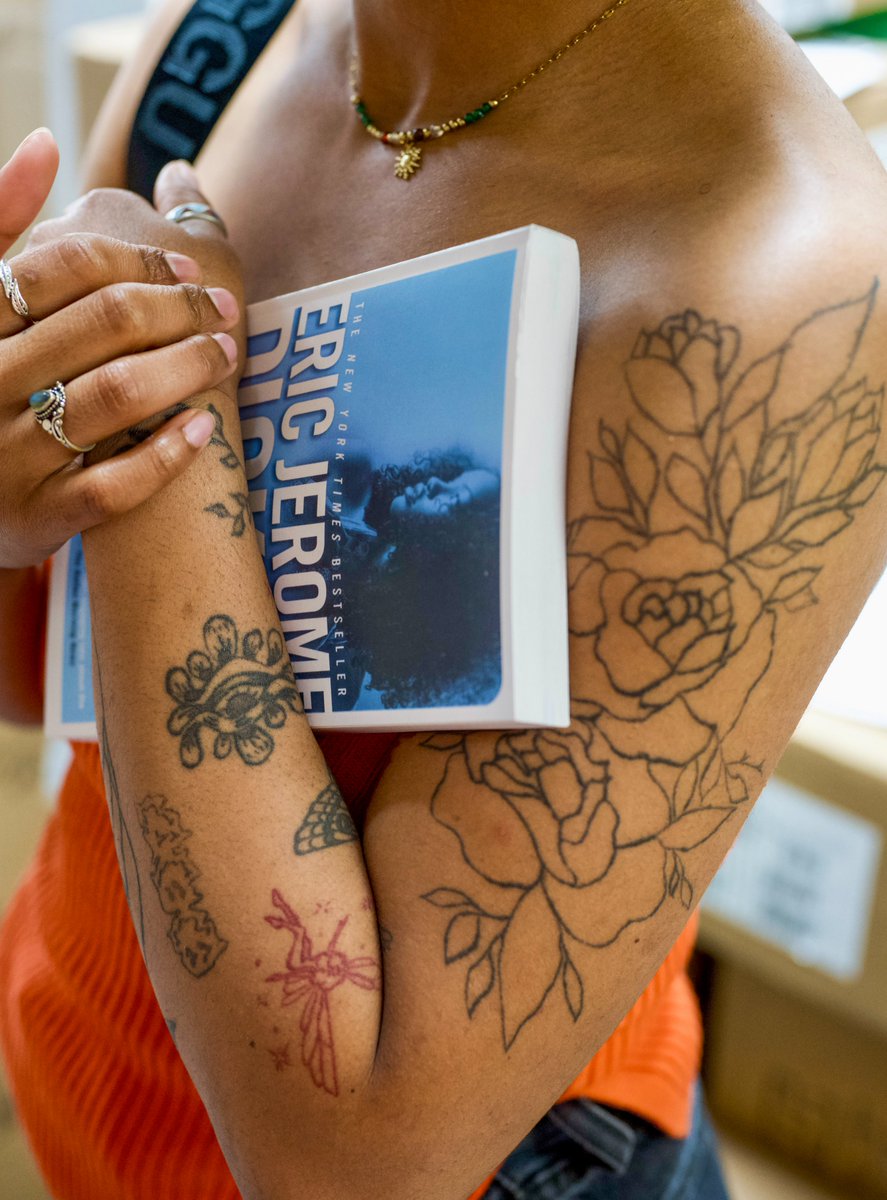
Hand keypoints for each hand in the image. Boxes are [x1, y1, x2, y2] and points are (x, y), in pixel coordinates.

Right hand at [0, 149, 241, 569]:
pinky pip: (115, 485)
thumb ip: (2, 225)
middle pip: (105, 323)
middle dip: (180, 310)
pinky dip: (166, 454)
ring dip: (188, 368)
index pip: (69, 264)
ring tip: (228, 355)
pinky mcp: (39, 515)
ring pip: (117, 395)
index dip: (142, 259)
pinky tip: (203, 429)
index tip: (190, 266)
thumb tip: (45, 143)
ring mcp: (10, 453)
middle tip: (225, 309)